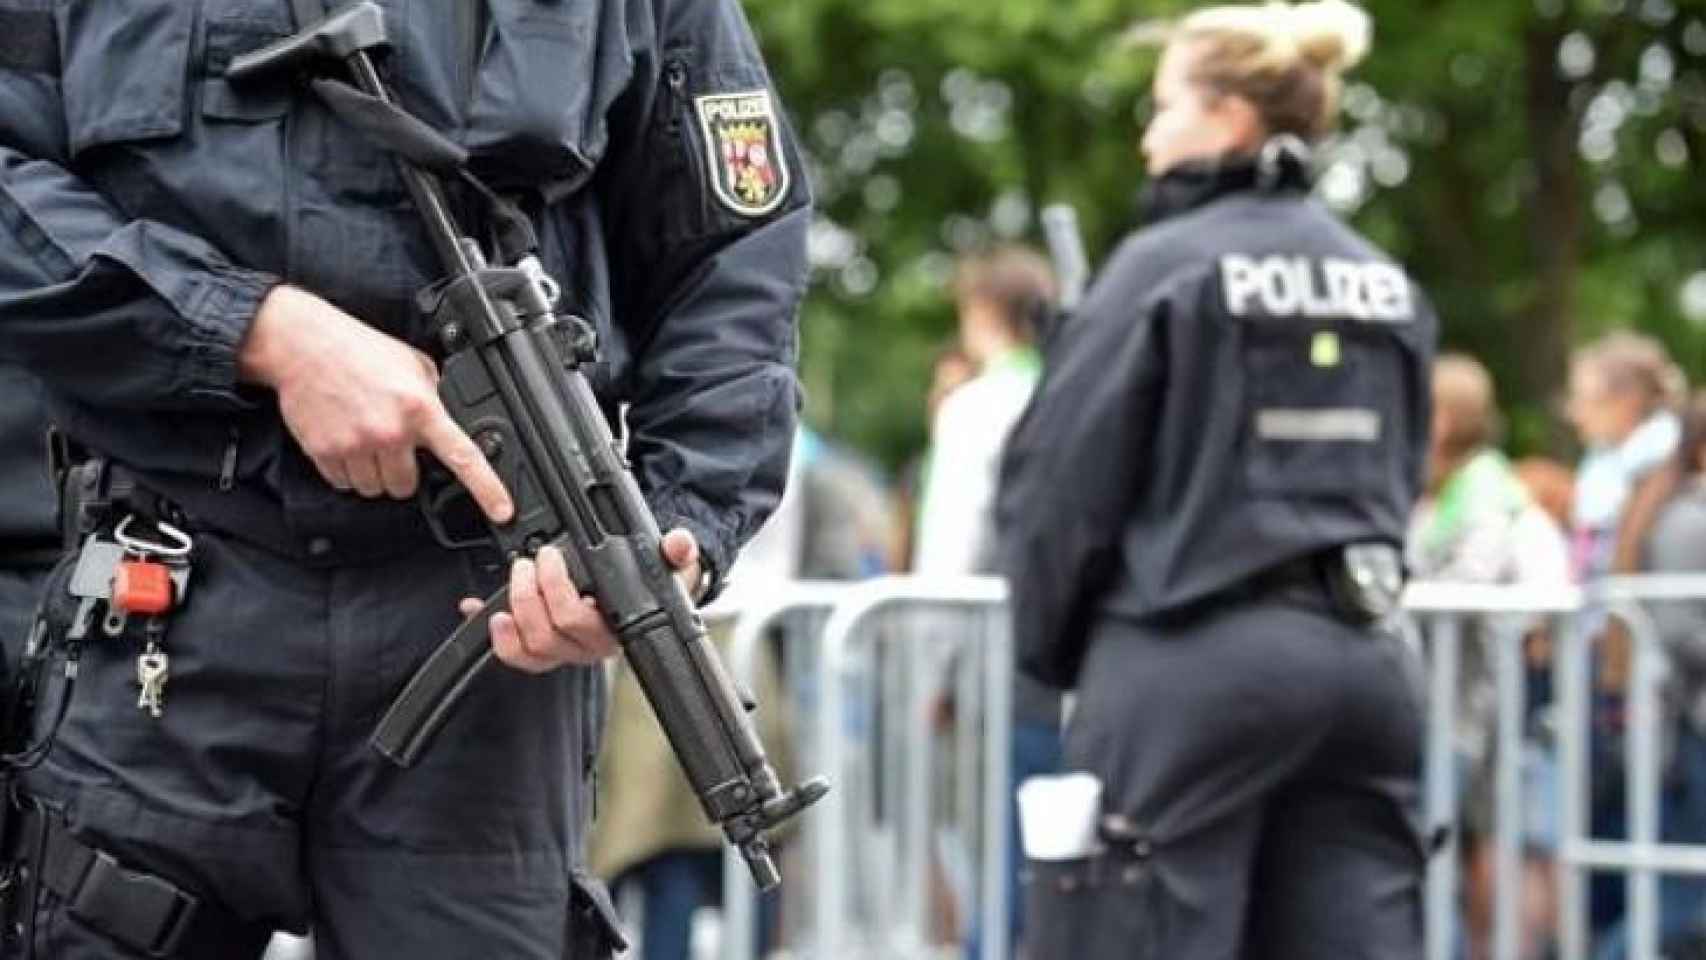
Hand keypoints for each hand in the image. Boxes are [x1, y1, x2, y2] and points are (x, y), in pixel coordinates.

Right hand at [237, 285, 512, 521]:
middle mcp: (390, 431)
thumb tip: (450, 419)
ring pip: (374, 489)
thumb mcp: (414, 364)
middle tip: (391, 445)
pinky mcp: (325, 452)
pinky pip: (344, 484)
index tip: (502, 511)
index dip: (487, 489)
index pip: (463, 457)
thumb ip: (434, 396)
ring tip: (365, 438)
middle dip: (402, 472)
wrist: (304, 344)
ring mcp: (356, 445)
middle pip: (406, 487)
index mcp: (419, 408)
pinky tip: (345, 441)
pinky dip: (346, 471)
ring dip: (373, 473)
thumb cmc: (359, 350)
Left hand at [470, 529, 704, 673]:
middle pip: (546, 635)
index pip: (579, 621)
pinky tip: (483, 609)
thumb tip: (680, 544)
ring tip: (513, 578)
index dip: (556, 592)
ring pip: (530, 650)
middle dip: (529, 594)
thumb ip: (678, 551)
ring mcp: (566, 651)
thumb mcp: (672, 563)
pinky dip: (496, 634)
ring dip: (512, 612)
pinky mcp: (546, 651)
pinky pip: (517, 656)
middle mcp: (590, 646)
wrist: (653, 595)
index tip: (551, 557)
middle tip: (530, 561)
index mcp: (618, 628)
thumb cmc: (657, 581)